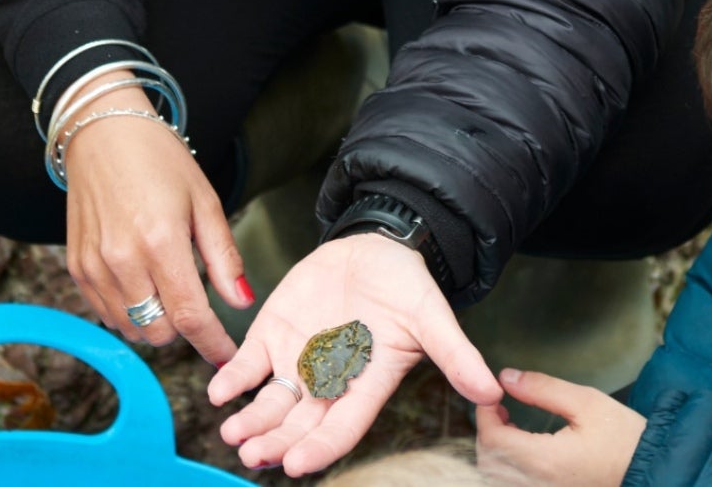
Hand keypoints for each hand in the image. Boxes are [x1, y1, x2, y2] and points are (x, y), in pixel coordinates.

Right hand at [60, 86, 250, 365]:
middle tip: (194, 299)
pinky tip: (140, 281)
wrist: (101, 132)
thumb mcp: (204, 201)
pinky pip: (106, 314)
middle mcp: (122, 260)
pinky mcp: (76, 267)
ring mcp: (93, 266)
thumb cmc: (159, 160)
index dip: (213, 344)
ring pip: (131, 330)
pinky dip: (128, 311)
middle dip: (184, 329)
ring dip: (154, 322)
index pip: (191, 317)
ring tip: (165, 284)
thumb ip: (224, 258)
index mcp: (161, 241)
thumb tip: (243, 303)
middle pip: (159, 333)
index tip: (229, 357)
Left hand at [213, 233, 502, 475]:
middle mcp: (329, 381)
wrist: (376, 246)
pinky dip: (233, 378)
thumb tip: (491, 392)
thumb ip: (455, 355)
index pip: (342, 427)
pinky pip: (248, 364)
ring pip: (270, 402)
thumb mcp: (433, 317)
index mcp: (367, 384)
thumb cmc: (408, 286)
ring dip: (251, 420)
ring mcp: (299, 359)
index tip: (296, 465)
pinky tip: (219, 391)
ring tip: (233, 433)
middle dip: (275, 442)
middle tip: (252, 456)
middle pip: (300, 423)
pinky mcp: (273, 333)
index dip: (319, 447)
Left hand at [475, 369, 644, 486]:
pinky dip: (509, 467)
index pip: (492, 439)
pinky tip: (525, 449)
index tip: (493, 396)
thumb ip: (542, 389)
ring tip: (512, 426)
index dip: (483, 414)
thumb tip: (506, 377)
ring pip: (497, 476)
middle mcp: (537, 484)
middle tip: (500, 408)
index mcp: (544, 461)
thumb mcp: (587, 403)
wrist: (655, 472)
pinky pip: (515, 484)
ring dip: (496, 451)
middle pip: (488, 462)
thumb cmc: (627, 439)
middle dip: (488, 432)